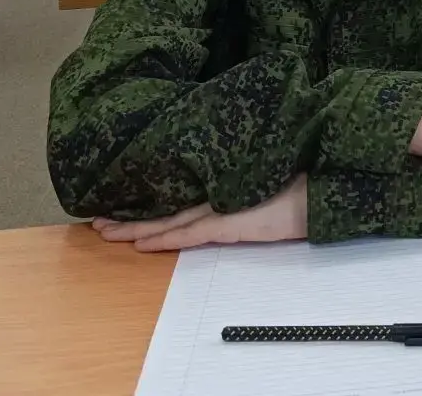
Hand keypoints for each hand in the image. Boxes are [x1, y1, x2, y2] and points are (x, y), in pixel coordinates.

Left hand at [92, 176, 307, 251]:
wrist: (326, 184)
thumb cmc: (302, 177)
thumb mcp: (265, 175)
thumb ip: (240, 177)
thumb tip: (223, 178)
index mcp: (223, 178)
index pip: (177, 191)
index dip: (148, 197)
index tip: (120, 197)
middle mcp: (217, 190)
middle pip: (165, 204)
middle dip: (129, 212)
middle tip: (95, 218)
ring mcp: (222, 206)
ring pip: (169, 219)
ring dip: (135, 227)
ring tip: (104, 231)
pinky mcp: (231, 223)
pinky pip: (190, 234)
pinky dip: (163, 239)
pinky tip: (139, 245)